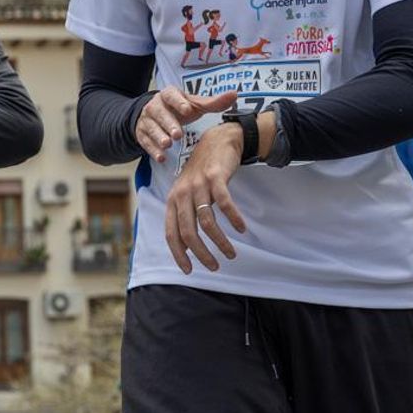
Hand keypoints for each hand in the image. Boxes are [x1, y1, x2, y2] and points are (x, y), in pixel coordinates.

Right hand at [136, 87, 238, 162]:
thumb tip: (234, 94)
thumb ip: (213, 102)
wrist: (154, 115)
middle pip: (159, 113)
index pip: (171, 95)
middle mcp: (154, 106)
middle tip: (177, 135)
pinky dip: (153, 150)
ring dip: (159, 137)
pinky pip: (145, 142)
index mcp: (168, 95)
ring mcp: (146, 120)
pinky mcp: (141, 133)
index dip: (178, 102)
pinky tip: (161, 157)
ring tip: (167, 144)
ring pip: (150, 128)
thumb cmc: (179, 110)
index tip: (187, 110)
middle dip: (168, 124)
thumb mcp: (194, 105)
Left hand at [164, 122, 247, 273]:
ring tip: (231, 254)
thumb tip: (185, 246)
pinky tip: (241, 229)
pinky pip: (225, 204)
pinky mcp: (215, 178)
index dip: (179, 254)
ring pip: (207, 222)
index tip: (189, 271)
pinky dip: (233, 219)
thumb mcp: (187, 194)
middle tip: (215, 266)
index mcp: (172, 201)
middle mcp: (181, 194)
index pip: (171, 234)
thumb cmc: (203, 173)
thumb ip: (184, 216)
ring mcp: (198, 185)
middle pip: (189, 232)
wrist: (218, 141)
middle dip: (202, 253)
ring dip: (220, 241)